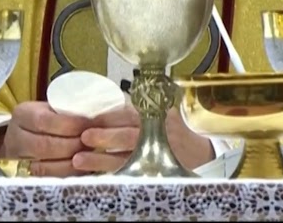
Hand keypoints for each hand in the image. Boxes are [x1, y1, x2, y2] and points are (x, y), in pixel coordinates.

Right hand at [0, 101, 88, 176]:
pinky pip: (49, 177)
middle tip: (93, 142)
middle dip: (73, 145)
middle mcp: (16, 136)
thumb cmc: (45, 116)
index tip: (90, 124)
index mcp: (23, 114)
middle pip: (44, 146)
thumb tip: (95, 116)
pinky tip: (84, 167)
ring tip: (91, 155)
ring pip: (45, 166)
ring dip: (72, 162)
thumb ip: (67, 110)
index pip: (44, 120)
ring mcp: (20, 158)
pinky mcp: (28, 173)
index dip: (70, 124)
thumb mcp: (51, 106)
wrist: (21, 134)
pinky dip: (68, 173)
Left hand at [73, 105, 214, 173]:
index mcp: (158, 114)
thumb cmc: (174, 130)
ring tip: (80, 160)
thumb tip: (100, 105)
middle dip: (105, 136)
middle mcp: (159, 134)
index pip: (130, 112)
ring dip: (101, 160)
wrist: (202, 153)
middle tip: (84, 137)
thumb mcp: (161, 112)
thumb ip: (135, 109)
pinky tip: (95, 177)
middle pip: (129, 135)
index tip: (87, 117)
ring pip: (126, 158)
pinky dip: (112, 175)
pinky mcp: (158, 173)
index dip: (108, 116)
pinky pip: (131, 175)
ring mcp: (158, 155)